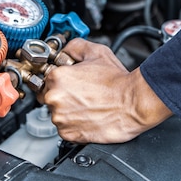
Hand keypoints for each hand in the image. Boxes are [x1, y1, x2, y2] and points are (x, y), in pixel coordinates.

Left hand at [38, 38, 171, 143]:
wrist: (134, 103)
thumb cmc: (118, 81)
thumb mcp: (96, 52)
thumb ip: (74, 47)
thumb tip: (65, 51)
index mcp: (57, 77)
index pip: (46, 78)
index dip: (60, 79)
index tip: (70, 82)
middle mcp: (54, 97)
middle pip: (49, 96)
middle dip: (63, 94)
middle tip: (82, 93)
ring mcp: (60, 117)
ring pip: (56, 113)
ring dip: (67, 110)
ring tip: (87, 105)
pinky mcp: (68, 133)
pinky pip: (63, 128)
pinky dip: (73, 124)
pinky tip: (87, 116)